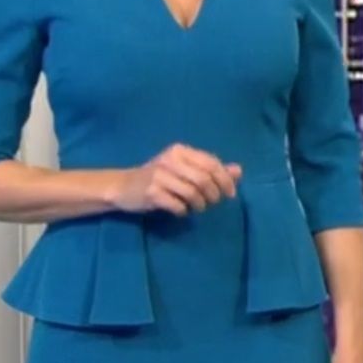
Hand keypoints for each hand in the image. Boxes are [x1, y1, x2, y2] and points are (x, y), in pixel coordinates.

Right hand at [114, 142, 241, 215]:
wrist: (123, 186)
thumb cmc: (158, 177)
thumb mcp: (184, 169)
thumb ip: (211, 169)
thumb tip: (238, 171)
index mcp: (180, 151)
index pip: (211, 163)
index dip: (225, 180)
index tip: (230, 194)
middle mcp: (170, 159)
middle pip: (204, 179)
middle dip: (214, 194)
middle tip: (212, 203)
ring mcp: (159, 176)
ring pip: (192, 193)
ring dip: (200, 205)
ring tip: (197, 208)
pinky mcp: (151, 192)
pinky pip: (178, 205)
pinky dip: (183, 211)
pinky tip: (180, 210)